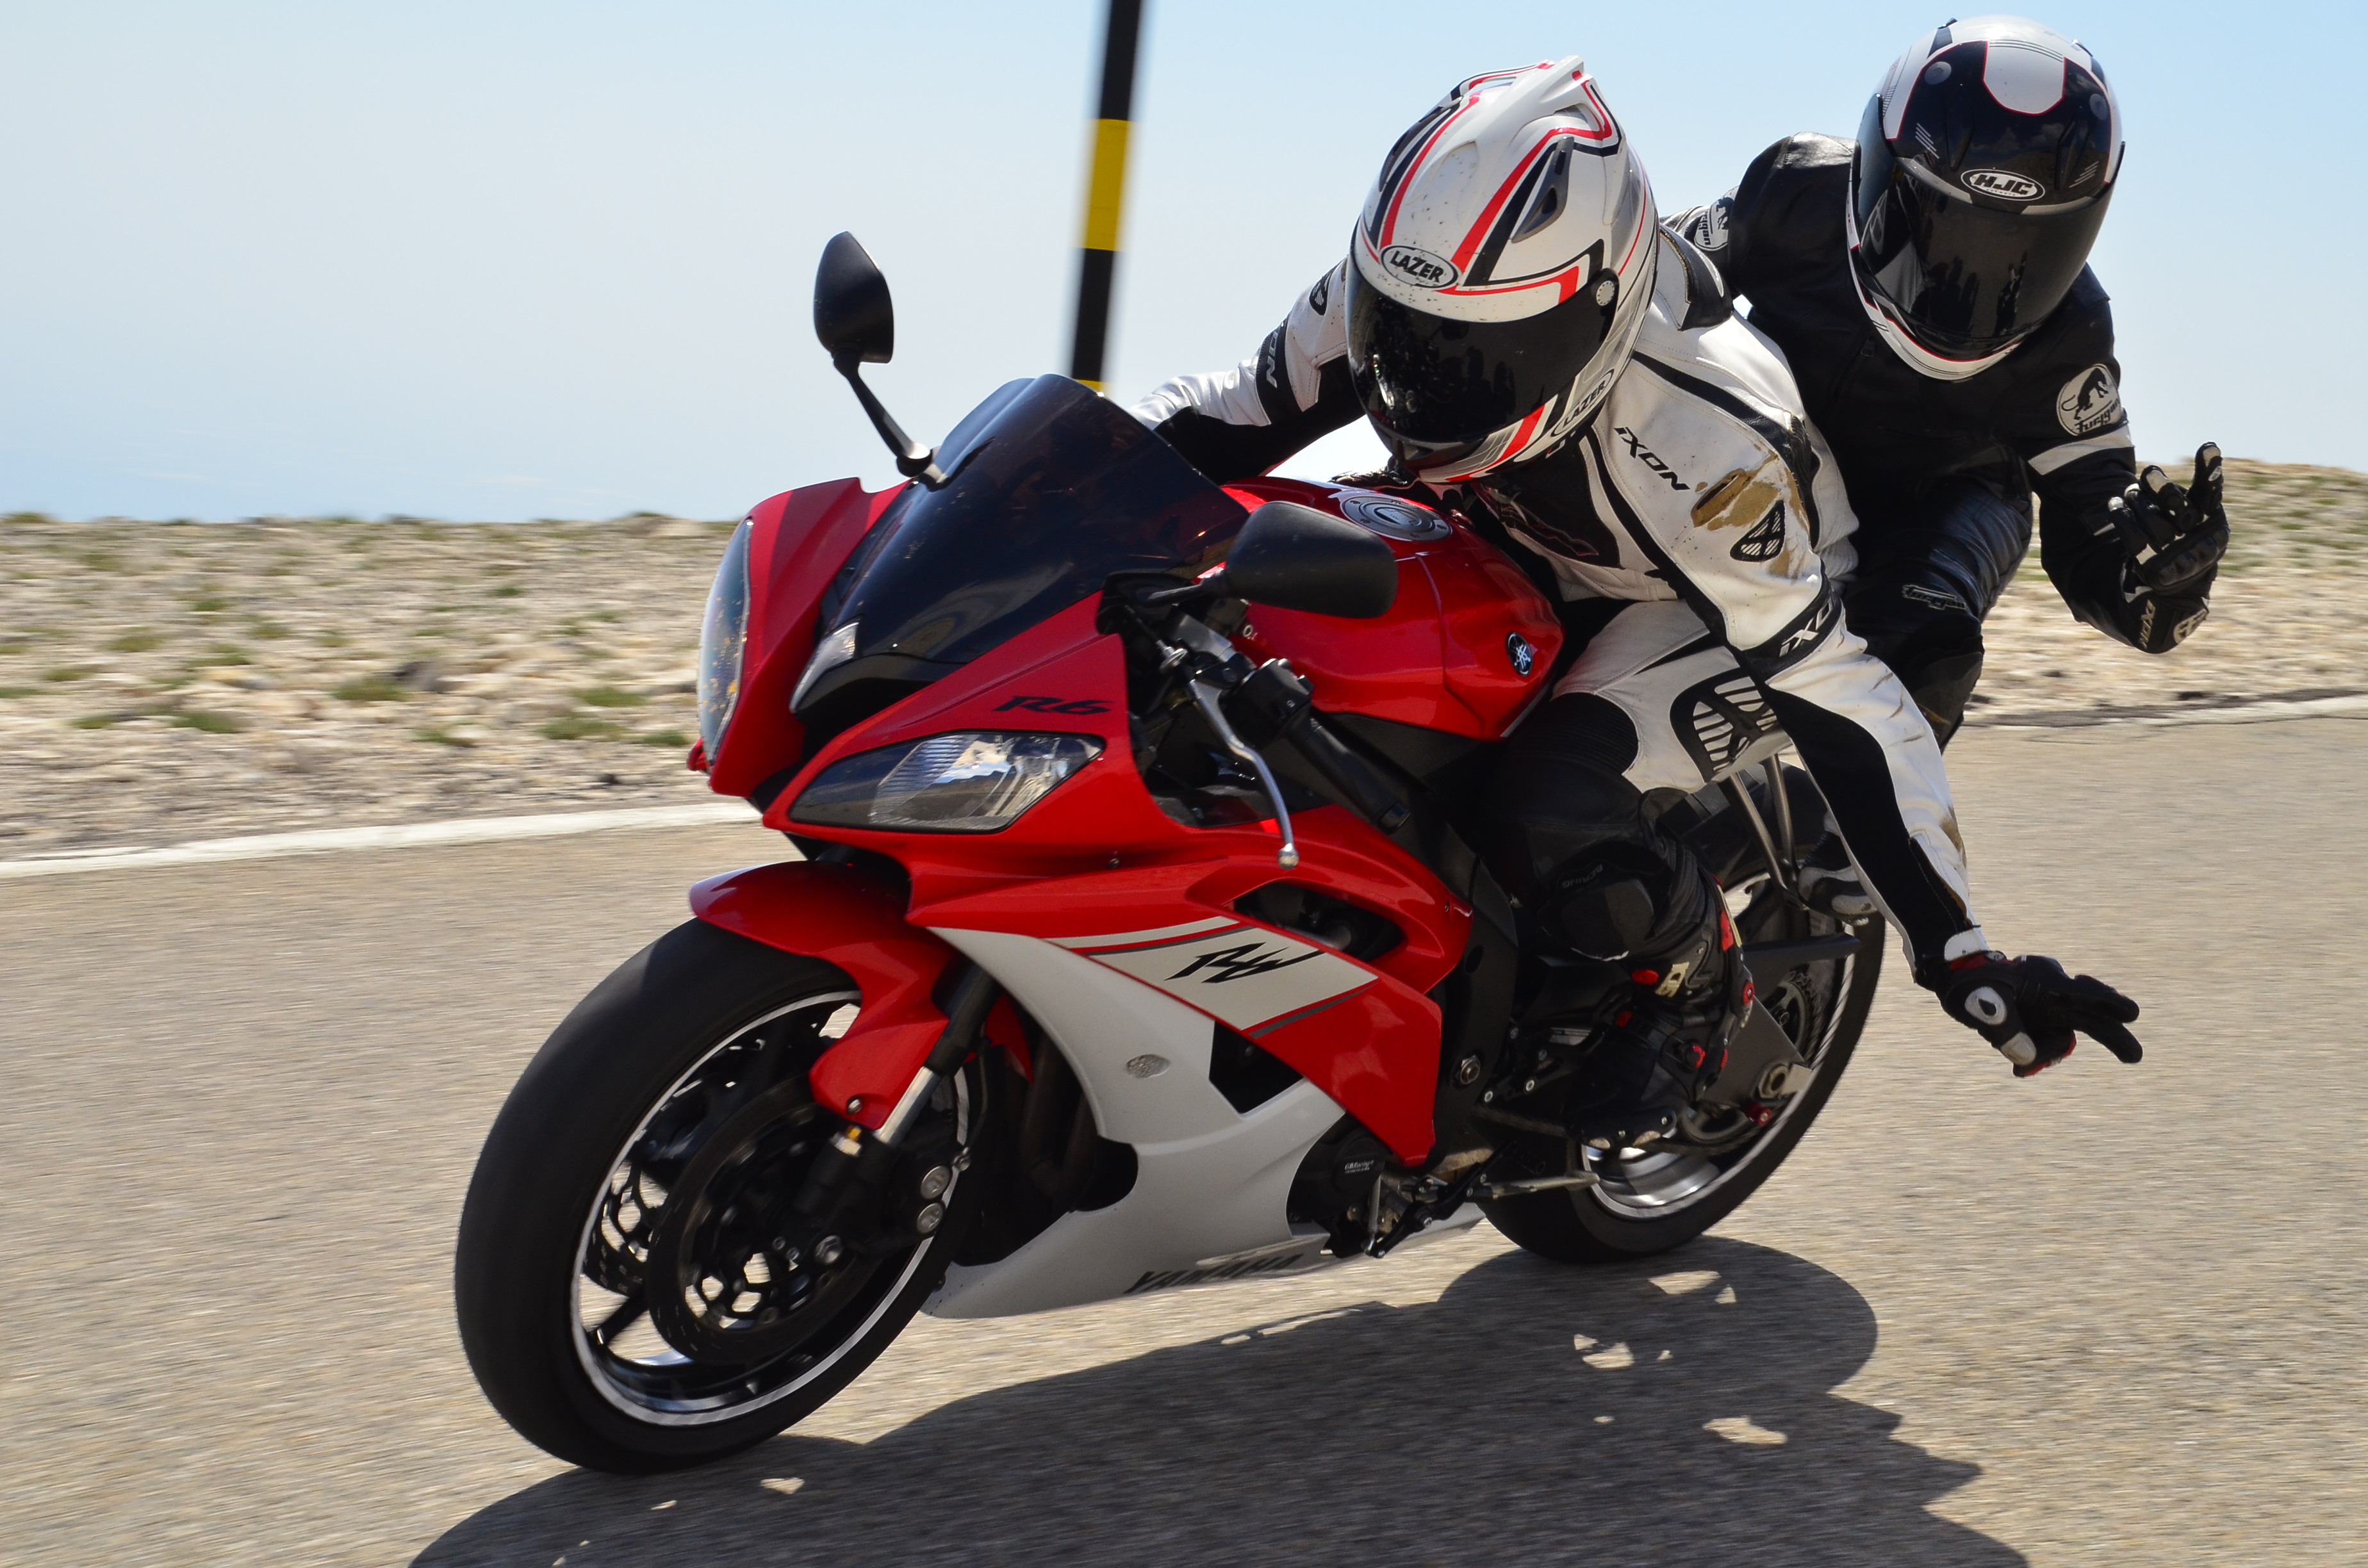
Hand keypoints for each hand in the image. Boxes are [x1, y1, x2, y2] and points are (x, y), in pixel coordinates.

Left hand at [1930, 952, 2142, 1077]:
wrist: (1959, 979)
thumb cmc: (1971, 984)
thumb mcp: (1978, 1003)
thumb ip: (2002, 1029)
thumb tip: (2025, 1060)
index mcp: (2046, 979)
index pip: (2082, 992)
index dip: (2108, 1003)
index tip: (2131, 1013)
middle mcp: (2057, 994)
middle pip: (2093, 1018)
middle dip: (2114, 1037)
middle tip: (2134, 1057)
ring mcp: (2053, 1009)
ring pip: (2062, 1040)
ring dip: (2045, 1055)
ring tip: (2018, 1069)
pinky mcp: (2045, 1021)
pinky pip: (2048, 1045)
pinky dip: (2036, 1057)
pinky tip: (2019, 1068)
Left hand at [2108, 442, 2226, 592]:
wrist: (2177, 577)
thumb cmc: (2186, 527)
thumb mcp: (2194, 503)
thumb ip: (2199, 480)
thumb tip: (2207, 448)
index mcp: (2211, 515)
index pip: (2211, 490)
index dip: (2210, 471)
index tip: (2207, 446)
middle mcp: (2197, 534)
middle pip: (2182, 510)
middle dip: (2166, 490)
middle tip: (2149, 471)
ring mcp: (2175, 551)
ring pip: (2155, 524)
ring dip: (2138, 502)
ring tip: (2129, 490)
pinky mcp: (2153, 565)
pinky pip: (2133, 539)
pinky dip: (2122, 518)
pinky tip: (2113, 503)